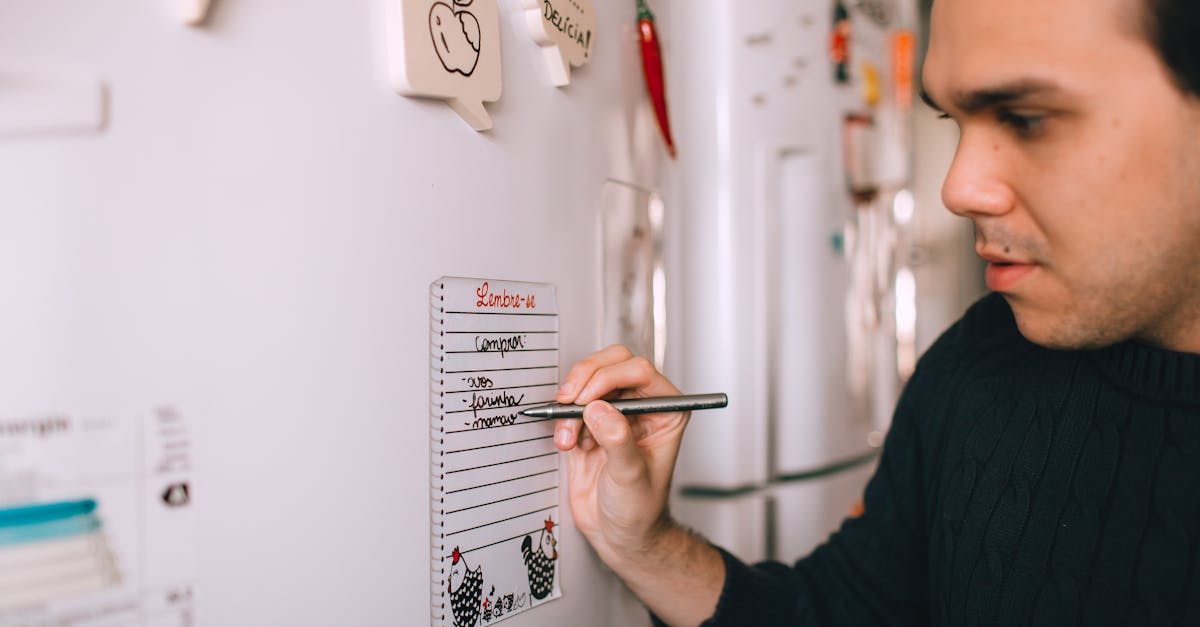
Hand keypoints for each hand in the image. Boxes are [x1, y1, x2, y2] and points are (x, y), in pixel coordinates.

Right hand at [553, 345, 687, 560]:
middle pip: (612, 364)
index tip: (586, 399)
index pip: (639, 371)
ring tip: (568, 437)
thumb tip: (599, 410)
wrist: (619, 533)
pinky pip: (571, 404)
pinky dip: (562, 420)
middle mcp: (642, 405)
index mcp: (666, 410)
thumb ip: (618, 441)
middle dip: (585, 379)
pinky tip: (567, 444)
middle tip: (568, 399)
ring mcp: (615, 412)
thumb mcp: (632, 477)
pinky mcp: (590, 423)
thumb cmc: (640, 509)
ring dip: (570, 405)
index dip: (609, 378)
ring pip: (588, 380)